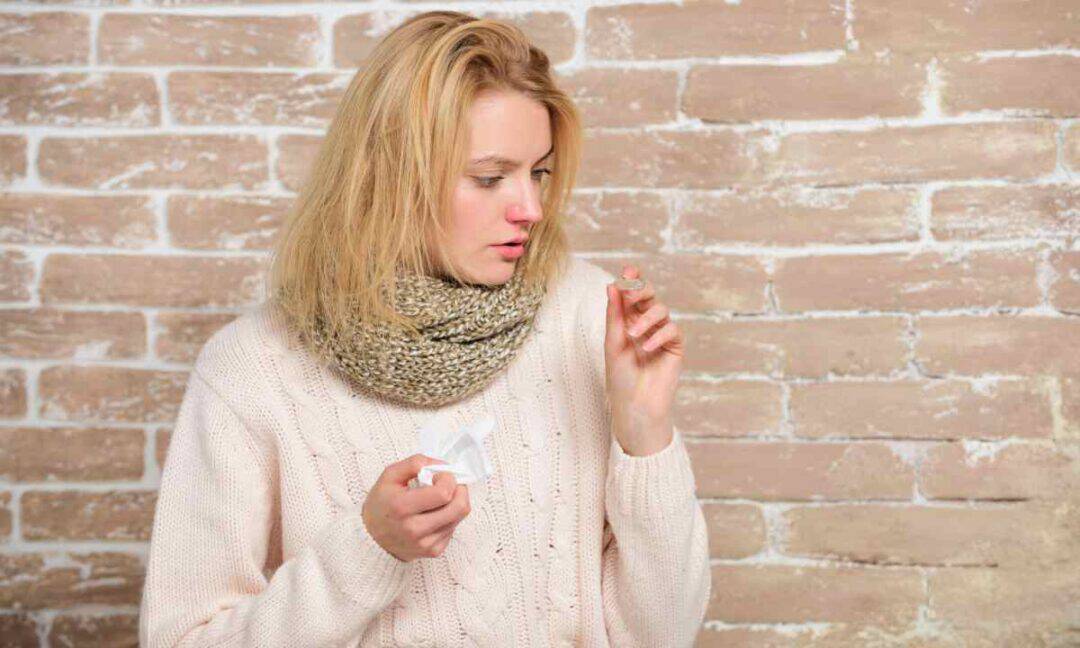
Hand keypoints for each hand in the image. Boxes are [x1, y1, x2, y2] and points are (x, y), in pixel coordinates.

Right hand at [361, 454, 470, 561]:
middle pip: (459, 507)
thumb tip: (441, 464)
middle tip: (449, 484)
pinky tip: (435, 514)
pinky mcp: (433, 551)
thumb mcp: (389, 476)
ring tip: (441, 498)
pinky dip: (449, 518)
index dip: (448, 479)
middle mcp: (414, 529)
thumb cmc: (382, 503)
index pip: (443, 493)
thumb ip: (415, 463)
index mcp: (401, 507)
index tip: (439, 476)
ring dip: (455, 503)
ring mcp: (425, 543)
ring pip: (459, 517)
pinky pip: (453, 529)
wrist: (371, 538)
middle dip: (460, 490)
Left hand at [604, 264, 684, 455]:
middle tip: (630, 293)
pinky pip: (672, 331)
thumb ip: (615, 315)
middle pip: (649, 296)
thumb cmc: (620, 377)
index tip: (627, 270)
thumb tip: (612, 285)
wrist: (634, 406)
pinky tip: (646, 347)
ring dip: (647, 317)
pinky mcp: (675, 348)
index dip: (632, 280)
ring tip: (633, 334)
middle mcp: (646, 324)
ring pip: (661, 310)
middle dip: (641, 290)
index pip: (632, 295)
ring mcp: (661, 335)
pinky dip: (659, 335)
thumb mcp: (613, 343)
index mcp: (628, 321)